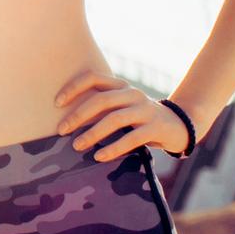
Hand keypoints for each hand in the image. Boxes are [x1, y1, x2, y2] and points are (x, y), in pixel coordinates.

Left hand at [53, 70, 190, 161]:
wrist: (178, 125)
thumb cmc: (139, 118)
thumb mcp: (121, 107)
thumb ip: (101, 108)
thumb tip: (66, 121)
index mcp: (120, 85)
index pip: (93, 78)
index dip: (73, 88)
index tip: (56, 103)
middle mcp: (132, 94)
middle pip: (101, 100)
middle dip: (78, 115)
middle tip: (61, 130)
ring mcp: (145, 109)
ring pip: (114, 119)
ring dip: (92, 133)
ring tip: (77, 145)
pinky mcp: (155, 127)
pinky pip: (131, 138)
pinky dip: (113, 148)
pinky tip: (99, 156)